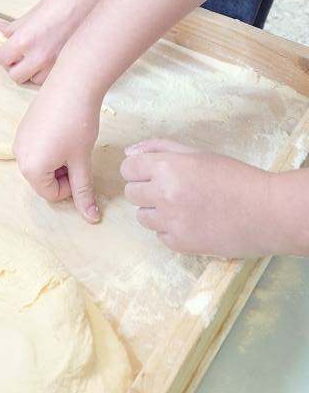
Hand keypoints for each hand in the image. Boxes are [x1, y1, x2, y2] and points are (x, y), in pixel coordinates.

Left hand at [0, 0, 97, 84]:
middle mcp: (40, 56)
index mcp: (26, 38)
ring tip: (37, 59)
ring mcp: (57, 64)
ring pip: (35, 81)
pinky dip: (49, 74)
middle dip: (15, 66)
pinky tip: (52, 61)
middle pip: (16, 75)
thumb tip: (4, 30)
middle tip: (19, 57)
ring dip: (33, 72)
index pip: (2, 58)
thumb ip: (19, 24)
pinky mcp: (71, 65)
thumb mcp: (38, 9)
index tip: (7, 50)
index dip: (3, 54)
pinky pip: (54, 79)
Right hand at [13, 77, 100, 220]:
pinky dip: (51, 148)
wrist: (73, 84)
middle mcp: (19, 156)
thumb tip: (91, 218)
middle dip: (62, 174)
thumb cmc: (78, 125)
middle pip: (43, 180)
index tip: (81, 167)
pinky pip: (36, 148)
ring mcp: (19, 139)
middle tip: (78, 155)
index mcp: (31, 169)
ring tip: (72, 142)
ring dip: (57, 161)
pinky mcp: (23, 126)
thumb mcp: (82, 161)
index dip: (70, 187)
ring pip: (40, 164)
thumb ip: (83, 191)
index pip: (51, 194)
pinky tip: (64, 131)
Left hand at [121, 139, 280, 256]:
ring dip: (156, 211)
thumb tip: (129, 152)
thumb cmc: (234, 176)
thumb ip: (159, 148)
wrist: (266, 211)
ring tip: (183, 207)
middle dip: (145, 190)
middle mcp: (164, 194)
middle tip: (171, 189)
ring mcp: (171, 222)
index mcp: (167, 167)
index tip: (151, 173)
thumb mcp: (197, 153)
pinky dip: (171, 230)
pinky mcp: (181, 244)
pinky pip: (160, 236)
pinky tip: (192, 222)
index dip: (138, 170)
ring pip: (142, 217)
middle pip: (131, 193)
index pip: (127, 168)